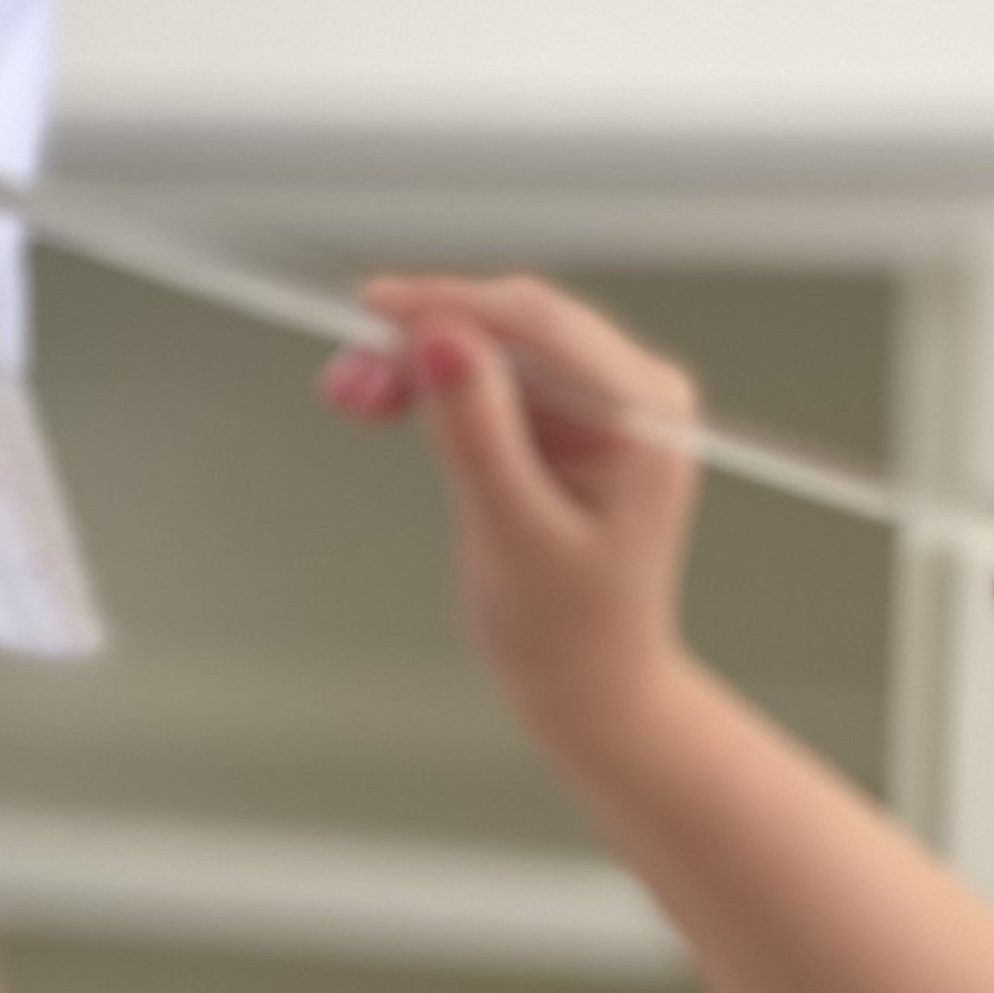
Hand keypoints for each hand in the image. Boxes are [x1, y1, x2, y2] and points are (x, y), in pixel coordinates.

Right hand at [322, 275, 699, 755]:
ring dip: (419, 365)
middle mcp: (633, 392)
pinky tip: (385, 404)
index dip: (450, 304)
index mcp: (644, 413)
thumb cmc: (566, 632)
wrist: (590, 688)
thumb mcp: (512, 533)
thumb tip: (441, 338)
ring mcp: (601, 404)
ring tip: (353, 397)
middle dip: (423, 342)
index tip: (372, 306)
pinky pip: (492, 381)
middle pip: (512, 328)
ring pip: (492, 350)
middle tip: (348, 378)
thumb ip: (477, 432)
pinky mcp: (566, 423)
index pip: (539, 323)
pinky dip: (436, 390)